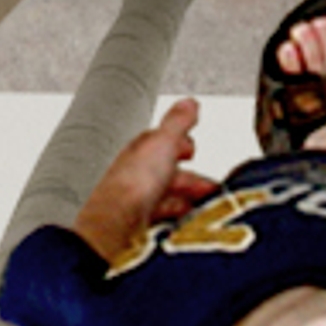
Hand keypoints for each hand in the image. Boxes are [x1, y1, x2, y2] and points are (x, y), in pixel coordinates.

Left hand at [70, 97, 212, 250]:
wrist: (117, 222)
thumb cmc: (134, 183)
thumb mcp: (164, 142)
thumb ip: (178, 121)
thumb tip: (188, 102)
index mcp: (140, 151)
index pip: (161, 141)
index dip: (180, 143)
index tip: (192, 148)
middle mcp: (135, 174)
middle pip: (167, 171)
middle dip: (191, 177)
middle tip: (208, 184)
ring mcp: (136, 200)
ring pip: (166, 195)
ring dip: (187, 198)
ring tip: (204, 205)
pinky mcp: (139, 223)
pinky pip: (163, 216)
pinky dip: (179, 216)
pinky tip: (186, 221)